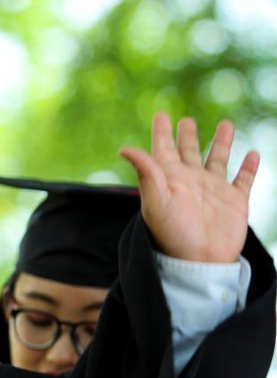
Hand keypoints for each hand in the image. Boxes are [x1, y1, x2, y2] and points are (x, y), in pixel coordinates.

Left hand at [119, 114, 258, 262]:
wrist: (198, 262)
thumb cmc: (172, 233)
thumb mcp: (155, 200)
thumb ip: (146, 172)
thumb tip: (125, 148)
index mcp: (169, 179)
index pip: (163, 149)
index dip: (162, 132)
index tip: (161, 115)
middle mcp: (191, 182)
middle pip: (189, 152)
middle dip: (187, 136)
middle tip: (186, 120)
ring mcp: (213, 191)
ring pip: (218, 160)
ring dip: (221, 143)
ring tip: (226, 124)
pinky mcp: (235, 202)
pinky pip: (243, 180)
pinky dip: (249, 167)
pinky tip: (253, 153)